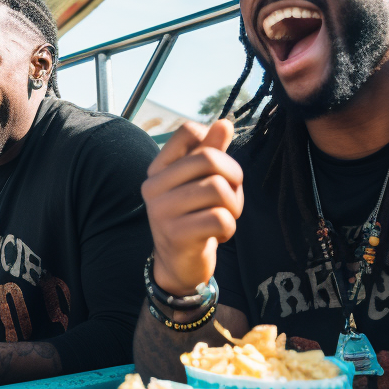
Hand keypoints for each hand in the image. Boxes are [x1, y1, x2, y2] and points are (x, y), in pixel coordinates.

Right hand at [141, 119, 243, 294]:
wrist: (177, 264)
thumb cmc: (192, 217)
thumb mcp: (198, 183)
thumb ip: (209, 152)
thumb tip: (224, 123)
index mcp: (158, 169)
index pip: (188, 131)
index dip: (216, 146)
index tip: (218, 169)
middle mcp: (154, 187)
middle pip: (209, 159)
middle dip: (233, 176)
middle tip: (232, 195)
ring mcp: (161, 212)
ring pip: (217, 189)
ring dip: (234, 204)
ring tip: (226, 216)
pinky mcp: (176, 236)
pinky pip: (219, 219)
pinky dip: (229, 227)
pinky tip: (220, 234)